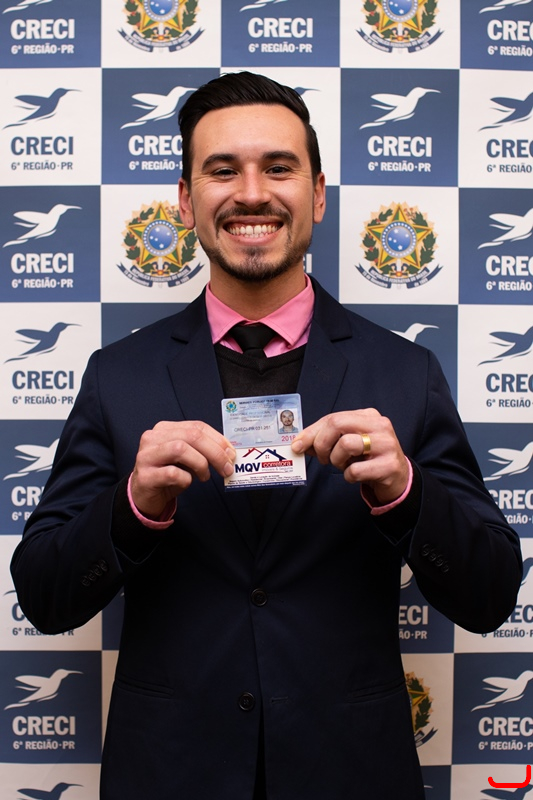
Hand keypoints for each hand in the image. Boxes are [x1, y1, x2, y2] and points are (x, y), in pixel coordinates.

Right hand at [130, 421, 234, 518]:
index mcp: (165, 429)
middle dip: (215, 452)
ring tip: (205, 476)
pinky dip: (186, 479)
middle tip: (226, 468)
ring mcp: (147, 456)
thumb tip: (228, 453)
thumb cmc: (168, 475)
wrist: (144, 496)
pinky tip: (186, 482)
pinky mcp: (145, 476)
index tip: (231, 453)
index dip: (218, 439)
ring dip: (201, 464)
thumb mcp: (187, 459)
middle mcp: (153, 438)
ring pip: (180, 449)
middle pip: (191, 436)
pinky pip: (173, 473)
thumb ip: (203, 451)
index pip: (196, 426)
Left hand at [291, 409, 408, 504]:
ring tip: (344, 466)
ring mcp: (386, 444)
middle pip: (337, 425)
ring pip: (346, 444)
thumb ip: (326, 440)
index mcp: (368, 416)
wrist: (398, 478)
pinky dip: (349, 476)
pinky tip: (356, 476)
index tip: (297, 445)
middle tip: (323, 459)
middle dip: (321, 444)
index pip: (332, 418)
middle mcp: (379, 425)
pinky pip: (355, 470)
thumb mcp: (348, 445)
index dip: (311, 432)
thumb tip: (299, 444)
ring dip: (337, 461)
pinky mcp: (389, 465)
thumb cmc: (368, 459)